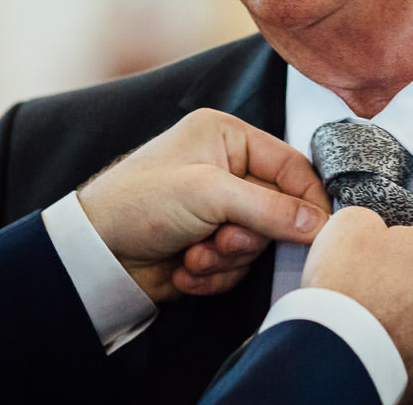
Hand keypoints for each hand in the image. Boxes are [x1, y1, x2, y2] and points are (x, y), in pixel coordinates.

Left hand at [76, 108, 331, 301]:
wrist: (92, 253)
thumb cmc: (139, 202)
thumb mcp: (209, 194)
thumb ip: (269, 208)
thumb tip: (319, 223)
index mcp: (227, 137)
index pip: (290, 165)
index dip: (307, 199)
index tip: (320, 231)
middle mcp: (226, 169)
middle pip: (277, 210)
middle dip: (248, 236)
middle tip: (223, 241)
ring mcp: (217, 210)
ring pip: (257, 244)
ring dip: (226, 259)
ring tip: (194, 256)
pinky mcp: (208, 245)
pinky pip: (236, 267)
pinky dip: (212, 274)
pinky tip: (183, 269)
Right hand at [302, 207, 412, 404]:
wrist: (337, 348)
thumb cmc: (348, 286)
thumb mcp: (351, 221)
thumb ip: (373, 220)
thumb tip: (373, 230)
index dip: (397, 246)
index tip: (377, 255)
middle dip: (406, 284)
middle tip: (370, 287)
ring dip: (405, 319)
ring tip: (369, 318)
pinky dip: (399, 351)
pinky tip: (374, 344)